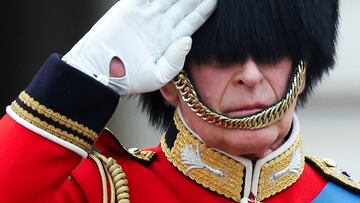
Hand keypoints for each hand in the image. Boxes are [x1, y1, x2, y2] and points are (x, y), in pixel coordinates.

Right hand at [62, 0, 216, 94]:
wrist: (99, 71)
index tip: (215, 0)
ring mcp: (146, 15)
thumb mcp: (157, 76)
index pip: (192, 20)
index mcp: (170, 41)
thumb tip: (188, 40)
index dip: (204, 9)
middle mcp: (160, 25)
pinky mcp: (130, 8)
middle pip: (184, 4)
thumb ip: (175, 60)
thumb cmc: (128, 79)